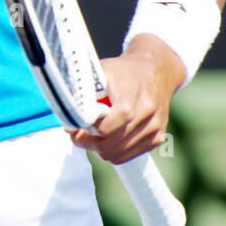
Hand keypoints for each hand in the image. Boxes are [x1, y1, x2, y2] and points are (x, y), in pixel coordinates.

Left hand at [67, 34, 184, 164]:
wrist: (156, 69)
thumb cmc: (124, 70)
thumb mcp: (102, 71)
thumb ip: (85, 92)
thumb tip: (68, 118)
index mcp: (131, 99)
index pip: (104, 129)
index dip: (86, 129)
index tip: (75, 123)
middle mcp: (146, 117)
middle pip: (108, 145)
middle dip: (87, 142)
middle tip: (76, 133)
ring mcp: (154, 130)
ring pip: (116, 155)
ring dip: (98, 148)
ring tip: (90, 134)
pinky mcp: (157, 139)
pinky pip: (126, 156)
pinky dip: (112, 151)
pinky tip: (106, 137)